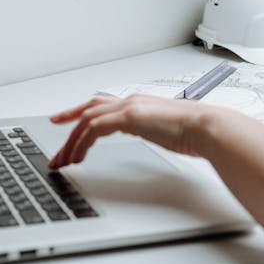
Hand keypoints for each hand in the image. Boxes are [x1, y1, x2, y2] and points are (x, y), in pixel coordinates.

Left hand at [48, 94, 219, 167]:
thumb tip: (149, 135)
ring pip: (87, 120)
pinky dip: (82, 143)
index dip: (78, 112)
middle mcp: (131, 101)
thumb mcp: (165, 131)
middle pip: (88, 110)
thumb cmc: (194, 132)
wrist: (208, 128)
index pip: (101, 104)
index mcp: (138, 103)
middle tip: (56, 150)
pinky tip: (78, 158)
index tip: (63, 120)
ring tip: (63, 162)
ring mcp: (130, 107)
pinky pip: (95, 129)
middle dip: (67, 127)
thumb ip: (151, 130)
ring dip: (71, 142)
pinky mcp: (130, 117)